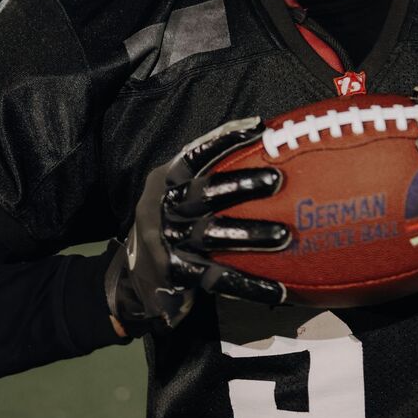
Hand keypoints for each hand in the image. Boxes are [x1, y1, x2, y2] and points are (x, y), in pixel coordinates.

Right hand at [106, 116, 290, 332]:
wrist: (133, 276)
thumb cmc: (175, 221)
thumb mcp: (179, 192)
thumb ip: (212, 172)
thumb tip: (269, 143)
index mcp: (166, 182)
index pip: (193, 155)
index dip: (223, 140)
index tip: (258, 128)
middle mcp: (165, 209)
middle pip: (203, 193)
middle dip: (239, 184)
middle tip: (276, 178)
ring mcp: (171, 242)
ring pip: (212, 235)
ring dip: (249, 234)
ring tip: (284, 235)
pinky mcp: (180, 275)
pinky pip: (218, 279)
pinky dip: (249, 285)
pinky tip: (279, 289)